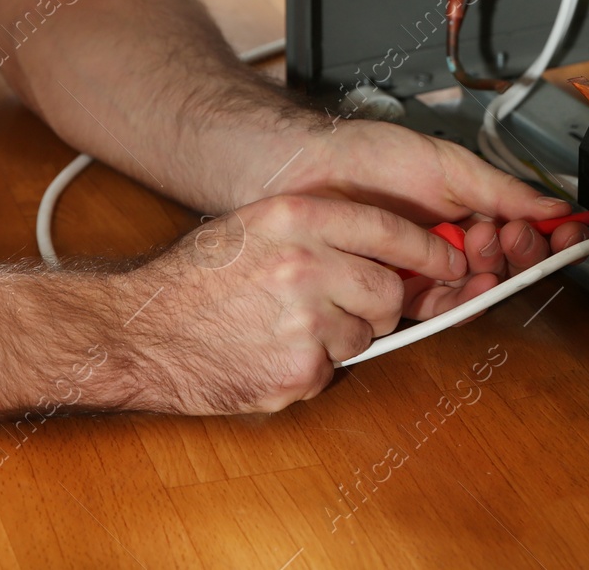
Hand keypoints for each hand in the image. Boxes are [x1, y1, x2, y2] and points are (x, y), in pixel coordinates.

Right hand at [123, 193, 464, 413]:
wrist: (141, 330)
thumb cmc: (194, 278)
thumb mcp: (254, 224)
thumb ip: (317, 229)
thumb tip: (383, 246)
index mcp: (296, 219)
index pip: (389, 229)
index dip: (427, 250)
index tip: (447, 261)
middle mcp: (306, 264)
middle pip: (387, 290)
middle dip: (379, 304)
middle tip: (348, 307)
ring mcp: (304, 320)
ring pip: (365, 334)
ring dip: (341, 338)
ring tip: (288, 328)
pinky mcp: (298, 369)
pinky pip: (333, 370)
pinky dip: (311, 368)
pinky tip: (272, 352)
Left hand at [270, 120, 588, 318]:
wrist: (309, 172)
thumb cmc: (369, 157)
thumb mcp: (447, 165)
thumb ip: (501, 190)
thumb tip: (554, 207)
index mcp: (469, 209)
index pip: (523, 231)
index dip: (549, 237)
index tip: (568, 233)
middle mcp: (452, 244)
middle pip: (507, 267)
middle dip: (519, 253)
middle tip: (507, 234)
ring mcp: (426, 271)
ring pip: (478, 291)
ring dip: (491, 277)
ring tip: (480, 249)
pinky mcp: (398, 295)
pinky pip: (440, 309)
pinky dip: (459, 300)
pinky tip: (464, 283)